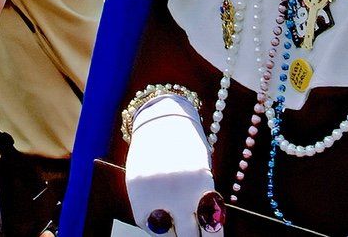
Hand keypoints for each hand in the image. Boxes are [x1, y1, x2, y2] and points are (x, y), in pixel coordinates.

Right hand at [126, 95, 222, 235]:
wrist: (160, 122)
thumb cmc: (187, 149)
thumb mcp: (201, 173)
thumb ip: (200, 201)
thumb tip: (201, 231)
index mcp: (203, 186)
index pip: (211, 228)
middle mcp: (179, 192)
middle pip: (188, 235)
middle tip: (192, 236)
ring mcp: (155, 193)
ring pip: (166, 234)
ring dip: (173, 233)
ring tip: (177, 228)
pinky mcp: (136, 193)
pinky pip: (147, 223)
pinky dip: (155, 225)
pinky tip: (161, 221)